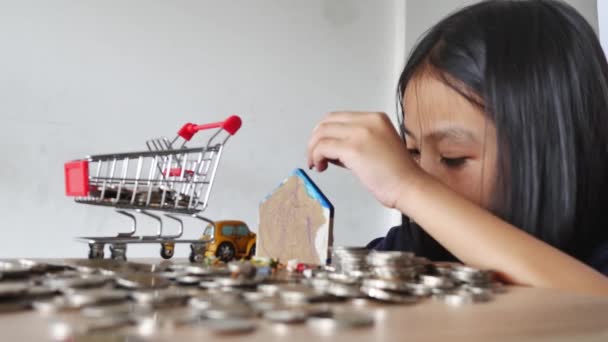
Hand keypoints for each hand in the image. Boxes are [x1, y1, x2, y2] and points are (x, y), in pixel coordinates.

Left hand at [307, 111, 423, 208]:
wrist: (409, 186)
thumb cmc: (396, 174)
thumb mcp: (378, 146)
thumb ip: (356, 142)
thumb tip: (332, 149)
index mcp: (375, 118)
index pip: (339, 117)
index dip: (325, 132)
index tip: (322, 147)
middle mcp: (367, 121)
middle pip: (327, 122)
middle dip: (315, 139)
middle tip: (315, 156)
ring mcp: (360, 133)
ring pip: (322, 133)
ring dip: (313, 149)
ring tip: (317, 164)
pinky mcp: (353, 149)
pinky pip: (322, 147)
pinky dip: (316, 156)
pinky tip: (320, 167)